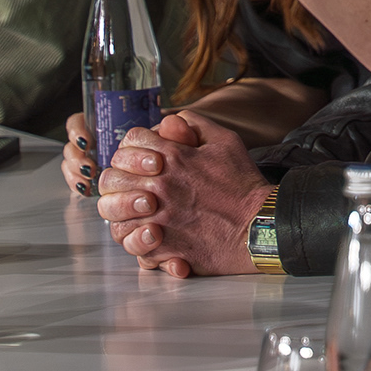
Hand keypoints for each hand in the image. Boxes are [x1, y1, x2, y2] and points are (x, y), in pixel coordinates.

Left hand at [89, 108, 267, 274]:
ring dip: (122, 213)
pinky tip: (152, 236)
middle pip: (111, 178)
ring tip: (139, 214)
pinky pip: (132, 245)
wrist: (259, 226)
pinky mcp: (164, 247)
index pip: (130, 141)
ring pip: (114, 216)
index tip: (145, 160)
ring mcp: (158, 218)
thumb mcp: (224, 141)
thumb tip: (169, 123)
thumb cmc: (243, 185)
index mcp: (172, 158)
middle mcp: (159, 187)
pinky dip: (137, 242)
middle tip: (135, 187)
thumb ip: (194, 125)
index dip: (133, 148)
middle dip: (119, 180)